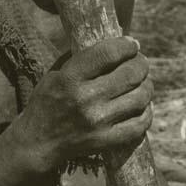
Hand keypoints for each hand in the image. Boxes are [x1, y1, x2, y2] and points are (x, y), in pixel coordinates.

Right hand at [12, 37, 152, 172]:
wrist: (38, 143)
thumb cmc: (47, 103)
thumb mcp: (55, 74)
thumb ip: (81, 58)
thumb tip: (113, 43)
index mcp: (70, 78)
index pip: (108, 53)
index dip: (127, 45)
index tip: (132, 44)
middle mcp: (85, 99)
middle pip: (131, 74)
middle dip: (142, 64)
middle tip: (141, 63)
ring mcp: (97, 122)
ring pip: (140, 98)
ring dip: (147, 86)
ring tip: (143, 83)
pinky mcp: (106, 141)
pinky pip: (139, 125)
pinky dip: (146, 112)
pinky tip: (143, 106)